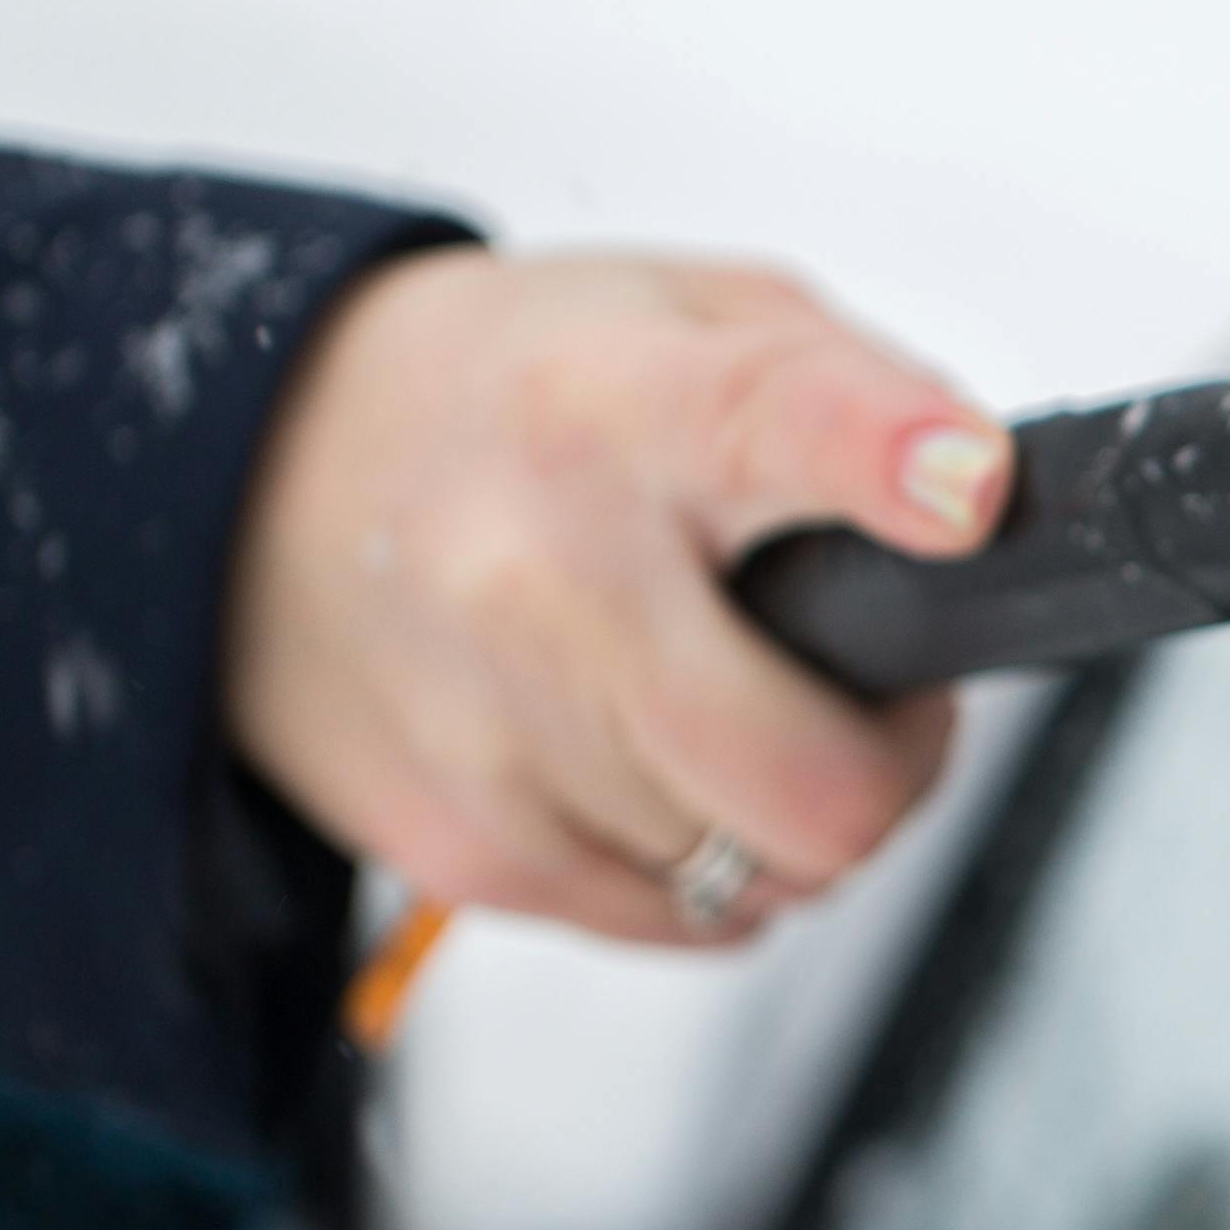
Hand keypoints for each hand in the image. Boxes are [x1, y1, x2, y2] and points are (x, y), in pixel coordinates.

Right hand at [227, 248, 1011, 946]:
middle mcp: (540, 570)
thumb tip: (985, 505)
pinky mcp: (459, 844)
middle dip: (894, 761)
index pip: (774, 421)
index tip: (967, 488)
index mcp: (620, 404)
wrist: (244, 481)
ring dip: (791, 810)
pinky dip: (706, 862)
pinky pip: (682, 917)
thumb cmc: (508, 397)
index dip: (890, 459)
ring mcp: (492, 727)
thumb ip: (855, 388)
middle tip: (871, 695)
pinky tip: (648, 759)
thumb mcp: (686, 311)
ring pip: (763, 870)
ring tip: (727, 700)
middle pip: (813, 776)